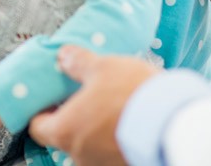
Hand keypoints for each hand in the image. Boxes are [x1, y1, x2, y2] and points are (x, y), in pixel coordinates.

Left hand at [29, 45, 158, 165]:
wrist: (172, 123)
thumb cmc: (131, 94)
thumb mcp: (102, 67)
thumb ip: (77, 63)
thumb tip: (63, 56)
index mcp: (64, 131)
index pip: (38, 127)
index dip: (42, 111)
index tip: (53, 99)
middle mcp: (79, 155)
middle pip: (65, 136)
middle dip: (75, 117)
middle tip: (90, 97)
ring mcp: (102, 165)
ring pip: (90, 145)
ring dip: (98, 129)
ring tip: (116, 107)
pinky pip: (112, 151)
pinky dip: (116, 138)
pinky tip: (130, 120)